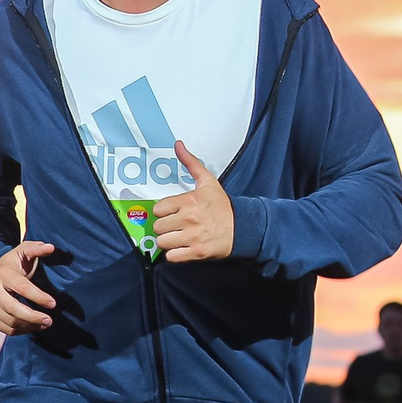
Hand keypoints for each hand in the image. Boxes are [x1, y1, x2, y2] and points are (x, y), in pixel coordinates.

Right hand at [0, 240, 55, 333]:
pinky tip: (34, 326)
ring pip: (10, 321)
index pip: (22, 288)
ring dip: (30, 325)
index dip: (38, 296)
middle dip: (33, 317)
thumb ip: (37, 248)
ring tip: (45, 323)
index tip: (53, 304)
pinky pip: (6, 329)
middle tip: (50, 320)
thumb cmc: (12, 264)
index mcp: (2, 274)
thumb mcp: (23, 251)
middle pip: (13, 309)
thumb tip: (51, 248)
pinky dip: (22, 330)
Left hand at [153, 141, 234, 261]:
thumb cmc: (223, 206)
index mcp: (189, 201)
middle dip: (165, 227)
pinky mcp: (196, 252)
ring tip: (179, 237)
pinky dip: (175, 255)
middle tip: (177, 226)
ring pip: (162, 242)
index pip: (158, 209)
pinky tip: (183, 248)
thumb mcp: (208, 182)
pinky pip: (171, 257)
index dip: (164, 212)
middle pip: (157, 227)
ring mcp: (192, 237)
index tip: (174, 213)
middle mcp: (189, 219)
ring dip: (168, 242)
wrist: (244, 228)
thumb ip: (190, 163)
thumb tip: (178, 145)